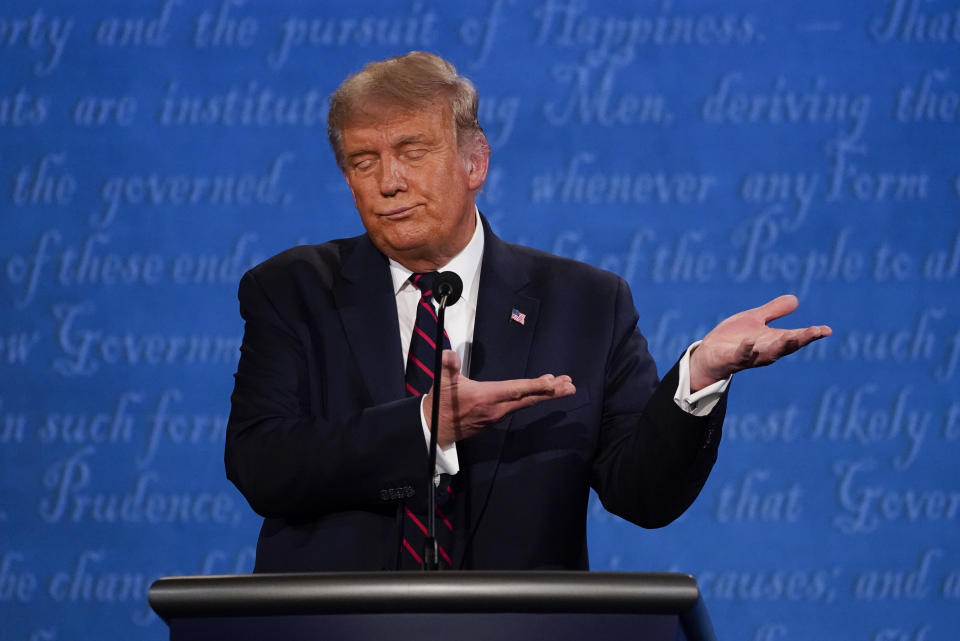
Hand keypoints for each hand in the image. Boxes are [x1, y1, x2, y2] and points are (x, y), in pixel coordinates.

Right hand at [423, 350, 575, 447]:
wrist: (435, 428)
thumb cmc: (440, 402)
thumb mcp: (443, 382)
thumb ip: (448, 366)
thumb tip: (448, 354)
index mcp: (486, 397)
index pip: (516, 390)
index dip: (535, 386)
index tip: (553, 382)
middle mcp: (496, 409)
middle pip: (528, 399)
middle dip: (551, 392)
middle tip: (571, 385)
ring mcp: (498, 416)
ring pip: (526, 403)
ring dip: (545, 395)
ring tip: (563, 386)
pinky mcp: (496, 419)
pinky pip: (519, 407)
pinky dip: (533, 398)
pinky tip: (541, 392)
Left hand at [689, 294, 831, 390]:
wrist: (709, 355)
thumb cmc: (733, 338)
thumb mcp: (754, 319)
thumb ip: (774, 311)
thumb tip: (795, 299)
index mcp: (773, 340)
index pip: (796, 337)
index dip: (811, 334)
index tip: (826, 330)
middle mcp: (765, 350)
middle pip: (787, 345)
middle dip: (801, 339)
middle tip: (816, 332)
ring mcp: (750, 356)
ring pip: (768, 353)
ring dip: (780, 346)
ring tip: (792, 336)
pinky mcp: (732, 359)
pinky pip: (741, 355)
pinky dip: (746, 349)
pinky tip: (750, 341)